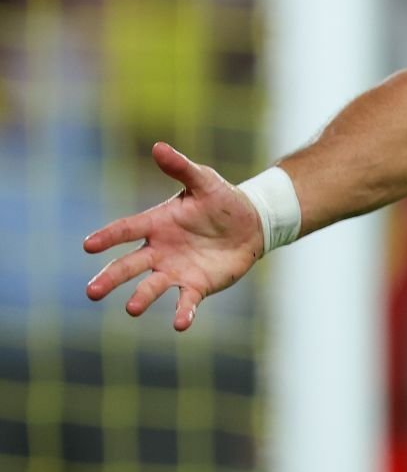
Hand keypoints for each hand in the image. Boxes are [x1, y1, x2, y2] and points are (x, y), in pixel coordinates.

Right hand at [83, 142, 263, 330]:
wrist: (252, 223)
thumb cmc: (223, 200)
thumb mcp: (204, 181)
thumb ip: (181, 167)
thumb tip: (158, 146)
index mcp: (156, 224)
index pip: (126, 229)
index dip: (108, 237)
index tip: (88, 245)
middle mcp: (159, 251)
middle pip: (128, 266)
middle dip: (110, 278)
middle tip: (91, 292)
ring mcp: (175, 270)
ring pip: (151, 287)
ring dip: (141, 298)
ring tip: (131, 309)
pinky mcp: (196, 286)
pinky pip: (186, 302)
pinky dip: (182, 313)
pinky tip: (180, 325)